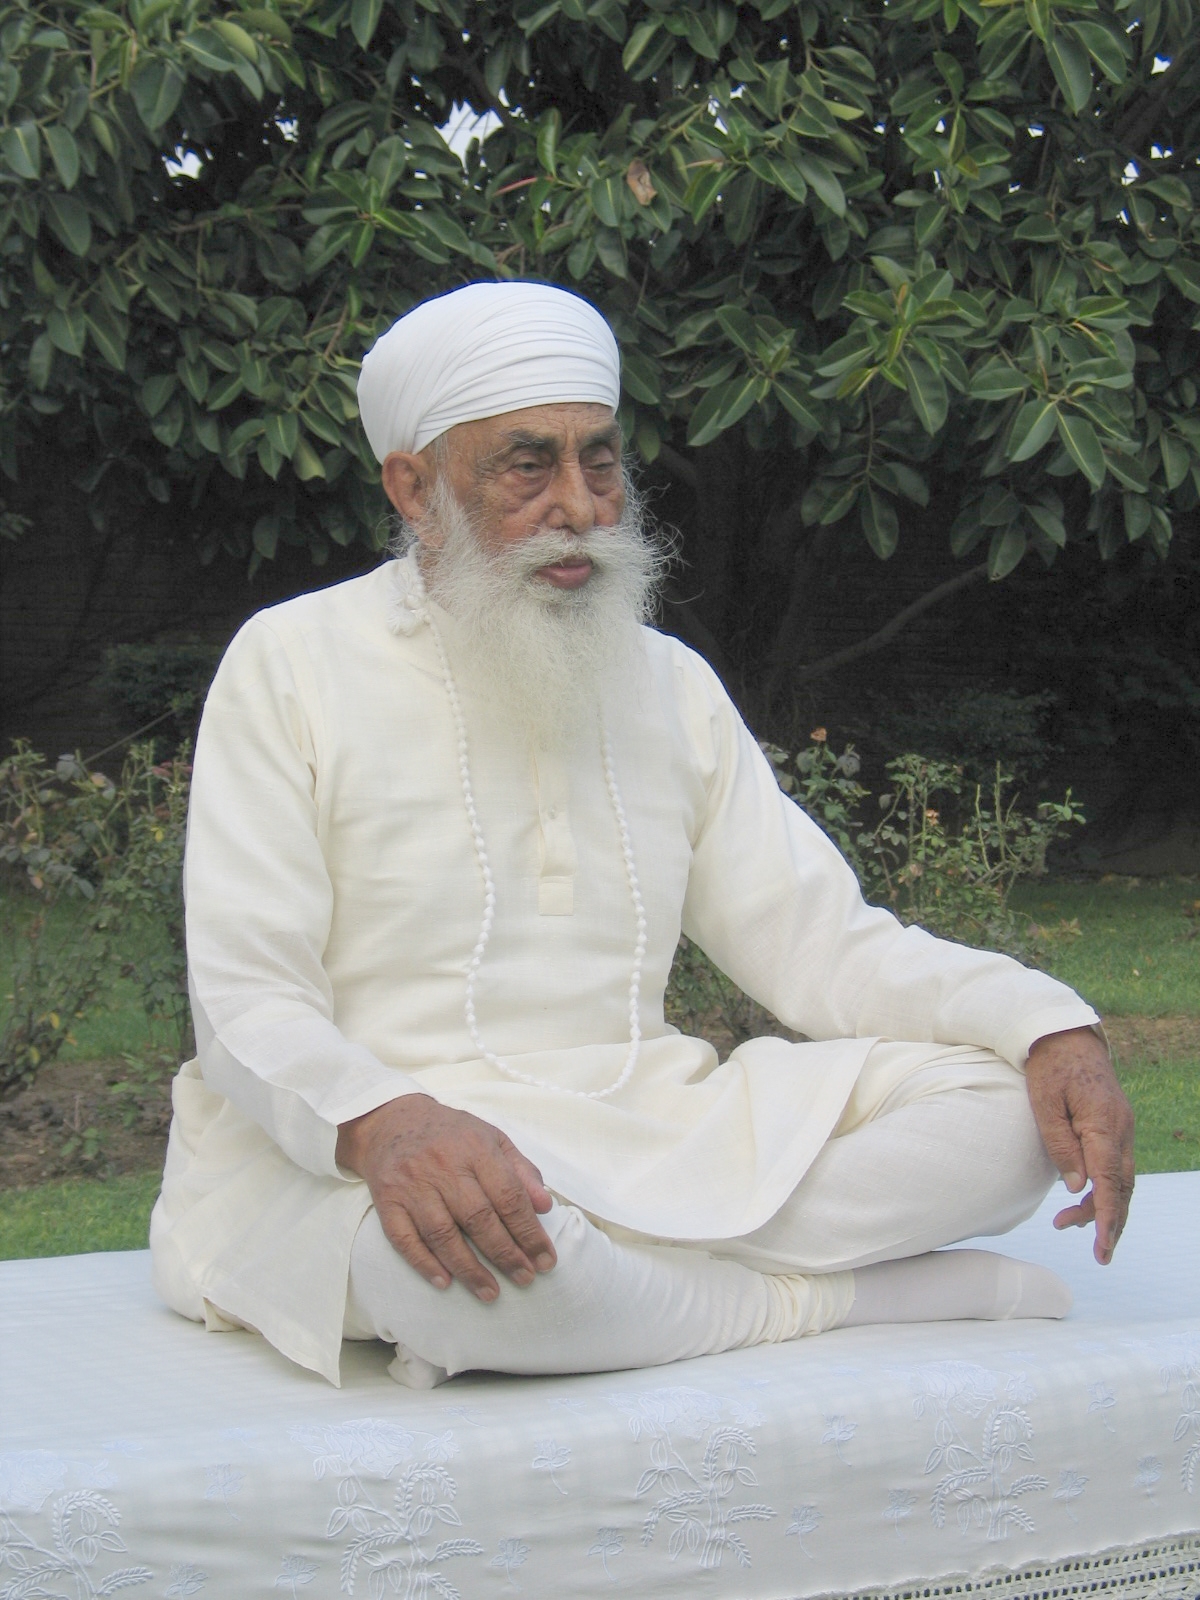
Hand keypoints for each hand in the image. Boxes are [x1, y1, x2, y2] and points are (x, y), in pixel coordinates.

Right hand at [336, 1094, 556, 1300]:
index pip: (508, 1195)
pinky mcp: (387, 1201)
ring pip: (442, 1234)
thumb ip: (522, 1171)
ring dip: (468, 1268)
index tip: (545, 1259)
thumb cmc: (452, 1135)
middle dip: (505, 1254)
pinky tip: (445, 1283)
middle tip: (525, 1279)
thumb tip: (545, 1207)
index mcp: (476, 1148)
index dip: (529, 1231)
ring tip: (490, 1292)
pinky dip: (424, 1263)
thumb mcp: (492, 1139)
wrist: (392, 1121)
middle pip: (478, 1218)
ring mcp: (412, 1185)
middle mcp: (443, 1166)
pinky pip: (404, 1239)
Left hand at [1024, 1026, 1133, 1264]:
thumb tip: (1077, 1188)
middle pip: (1122, 1187)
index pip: (1110, 1181)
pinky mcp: (1115, 1127)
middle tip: (1095, 1253)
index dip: (1106, 1217)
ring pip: (1123, 1179)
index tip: (1101, 1247)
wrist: (1065, 1037)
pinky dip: (1105, 1187)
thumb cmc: (1049, 1068)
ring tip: (1067, 1224)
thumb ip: (1060, 1145)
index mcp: (1103, 1123)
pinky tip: (1082, 1199)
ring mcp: (1122, 1127)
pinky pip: (1117, 1165)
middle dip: (1109, 1222)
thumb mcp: (1043, 1103)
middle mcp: (1120, 1129)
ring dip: (1104, 1207)